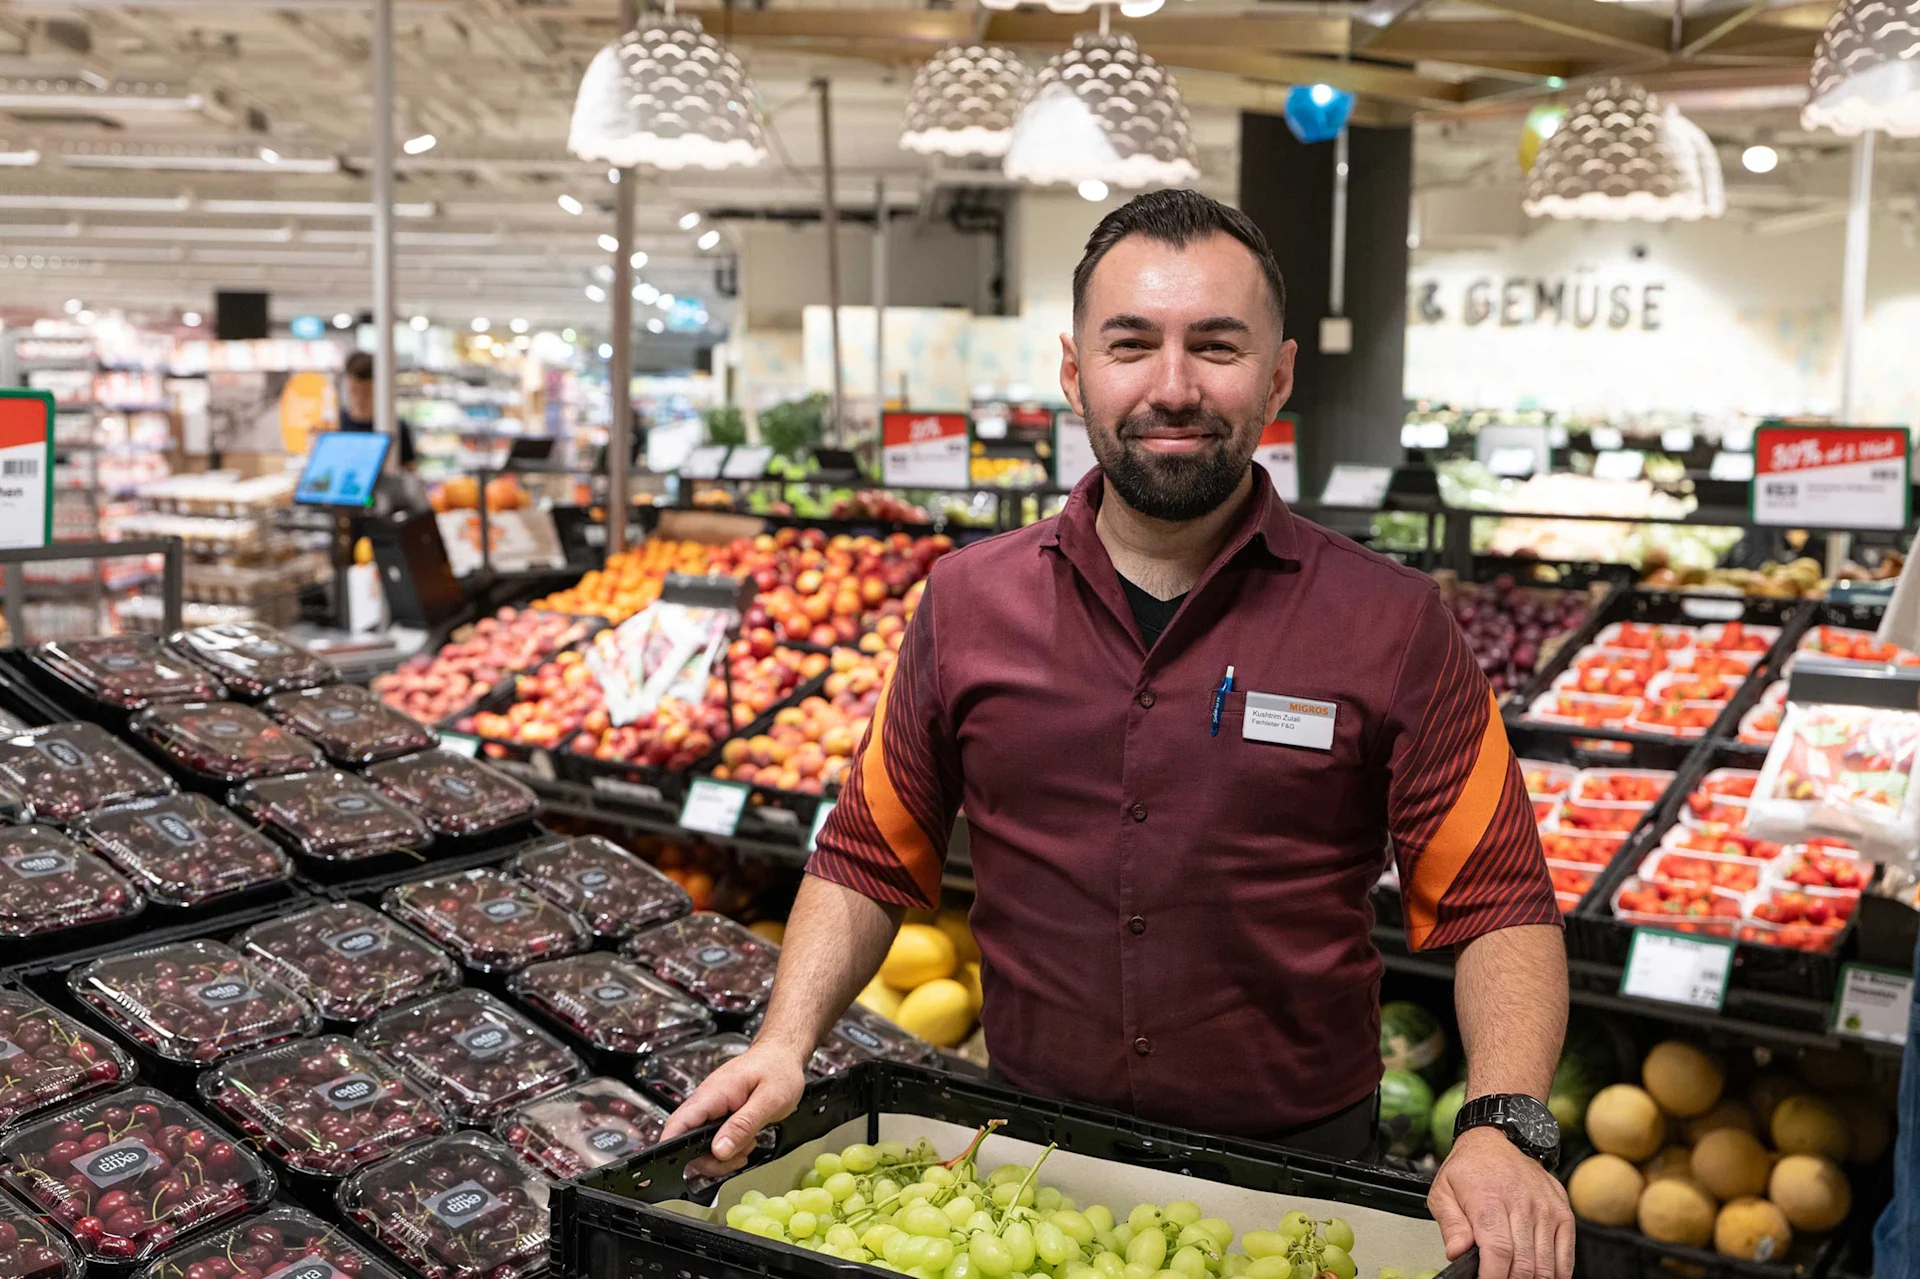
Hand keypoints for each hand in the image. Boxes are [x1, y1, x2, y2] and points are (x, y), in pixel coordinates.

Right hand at [659, 1042, 809, 1177]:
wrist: (783, 1053)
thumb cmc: (779, 1069)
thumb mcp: (769, 1100)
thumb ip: (743, 1126)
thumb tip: (720, 1150)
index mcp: (713, 1094)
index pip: (677, 1124)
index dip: (670, 1149)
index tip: (680, 1166)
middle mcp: (708, 1100)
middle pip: (687, 1140)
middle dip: (711, 1159)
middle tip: (738, 1158)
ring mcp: (713, 1106)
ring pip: (702, 1142)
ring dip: (723, 1154)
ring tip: (748, 1145)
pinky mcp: (721, 1112)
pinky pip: (715, 1137)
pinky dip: (729, 1146)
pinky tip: (746, 1140)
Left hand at [1428, 1126, 1573, 1278]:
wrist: (1497, 1140)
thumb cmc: (1469, 1168)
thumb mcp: (1443, 1191)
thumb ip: (1450, 1225)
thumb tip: (1456, 1253)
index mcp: (1490, 1200)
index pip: (1498, 1251)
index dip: (1493, 1277)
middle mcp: (1522, 1204)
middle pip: (1525, 1264)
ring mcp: (1546, 1209)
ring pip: (1546, 1265)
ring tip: (1513, 1276)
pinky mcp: (1563, 1213)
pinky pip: (1566, 1256)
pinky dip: (1555, 1274)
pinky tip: (1539, 1275)